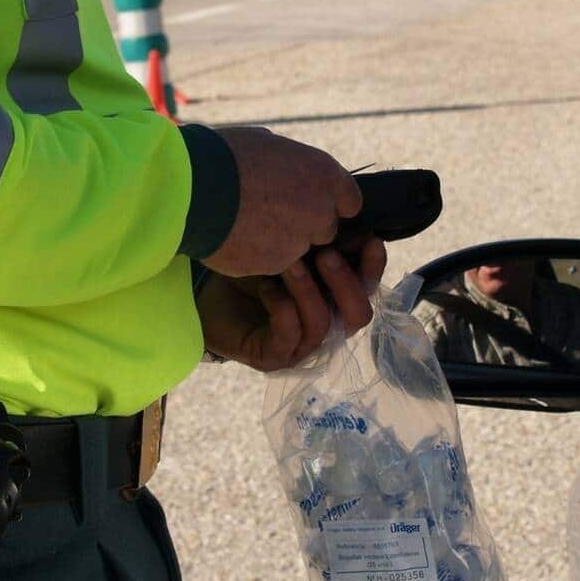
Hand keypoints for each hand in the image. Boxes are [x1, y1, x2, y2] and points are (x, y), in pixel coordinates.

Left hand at [196, 237, 387, 371]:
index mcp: (335, 299)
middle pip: (358, 316)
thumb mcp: (291, 248)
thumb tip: (356, 223)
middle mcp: (325, 327)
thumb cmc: (251, 266)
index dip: (374, 267)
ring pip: (323, 325)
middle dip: (347, 283)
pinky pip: (289, 336)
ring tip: (290, 264)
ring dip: (309, 291)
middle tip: (325, 254)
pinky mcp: (273, 357)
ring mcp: (300, 347)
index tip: (370, 240)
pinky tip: (266, 287)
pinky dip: (282, 307)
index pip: (368, 289)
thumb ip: (324, 240)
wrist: (205, 289)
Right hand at [202, 127, 361, 276]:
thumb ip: (290, 164)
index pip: (349, 200)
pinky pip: (271, 263)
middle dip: (303, 225)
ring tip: (245, 223)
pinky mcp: (276, 265)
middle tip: (269, 213)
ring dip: (278, 242)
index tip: (309, 201)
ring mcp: (299, 242)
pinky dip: (257, 255)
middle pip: (324, 229)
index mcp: (324, 174)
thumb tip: (286, 169)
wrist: (193, 189)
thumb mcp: (267, 144)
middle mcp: (320, 211)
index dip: (328, 202)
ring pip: (296, 249)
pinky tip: (234, 237)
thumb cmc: (224, 156)